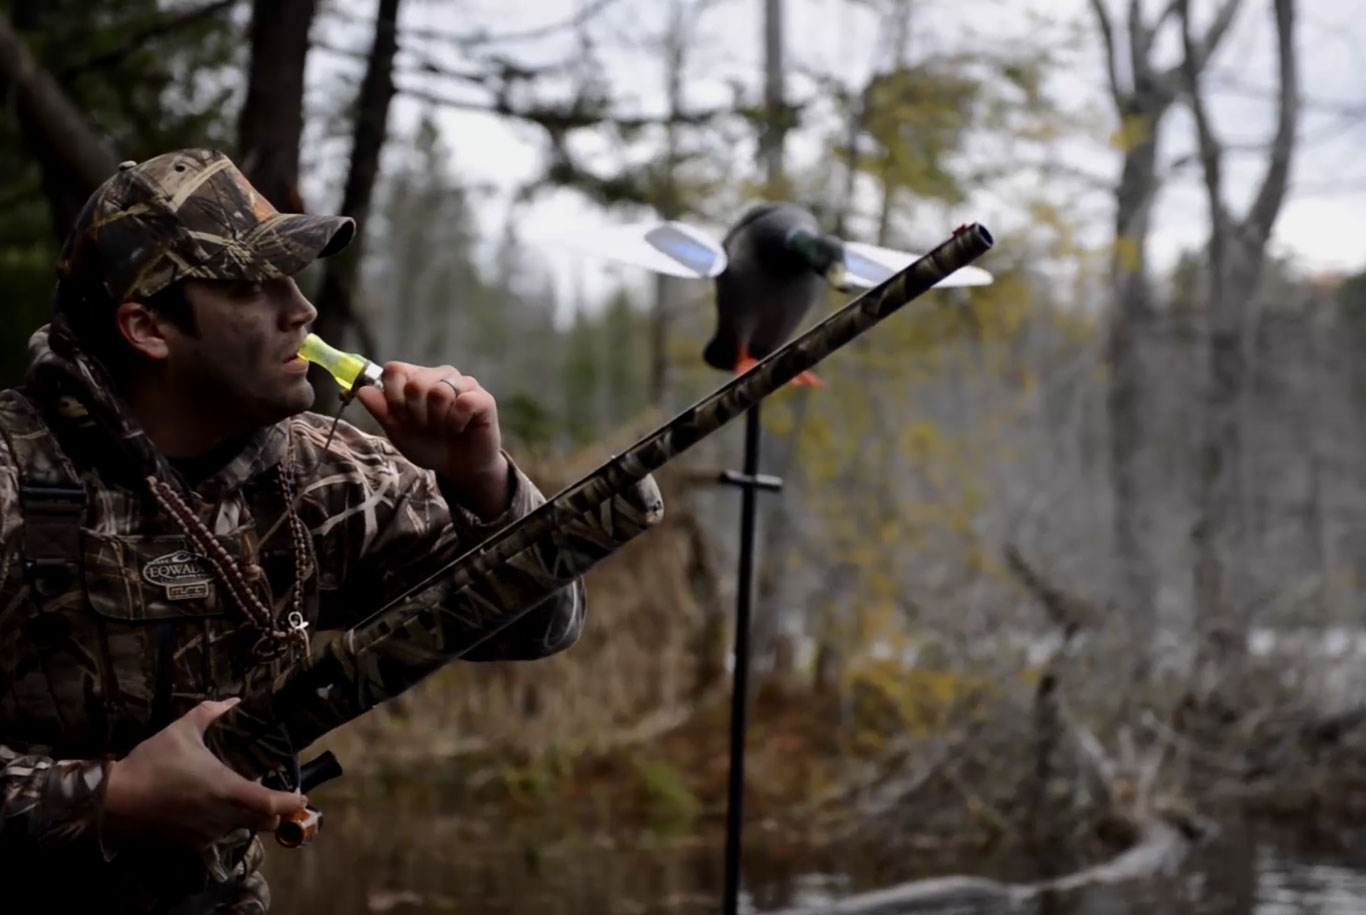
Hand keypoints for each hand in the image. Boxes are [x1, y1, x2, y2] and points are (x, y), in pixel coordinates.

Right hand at [102, 698, 306, 848]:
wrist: (111, 801)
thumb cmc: (151, 763)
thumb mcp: (181, 730)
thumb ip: (211, 714)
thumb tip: (234, 702)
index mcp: (227, 790)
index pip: (272, 804)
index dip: (290, 802)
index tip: (301, 795)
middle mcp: (222, 818)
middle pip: (263, 822)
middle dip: (272, 811)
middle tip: (271, 793)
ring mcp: (205, 835)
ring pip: (239, 829)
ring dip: (244, 816)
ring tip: (234, 796)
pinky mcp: (188, 845)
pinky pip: (215, 836)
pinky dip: (220, 824)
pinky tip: (206, 808)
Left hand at [356, 362, 510, 518]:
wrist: (459, 468)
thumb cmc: (429, 445)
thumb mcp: (398, 431)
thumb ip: (381, 411)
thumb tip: (362, 390)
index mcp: (418, 377)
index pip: (394, 369)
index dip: (392, 396)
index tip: (400, 416)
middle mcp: (441, 375)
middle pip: (416, 382)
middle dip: (415, 414)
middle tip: (426, 427)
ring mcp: (464, 384)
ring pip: (440, 391)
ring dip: (437, 420)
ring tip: (444, 429)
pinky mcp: (484, 399)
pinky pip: (463, 403)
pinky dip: (456, 423)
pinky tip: (459, 429)